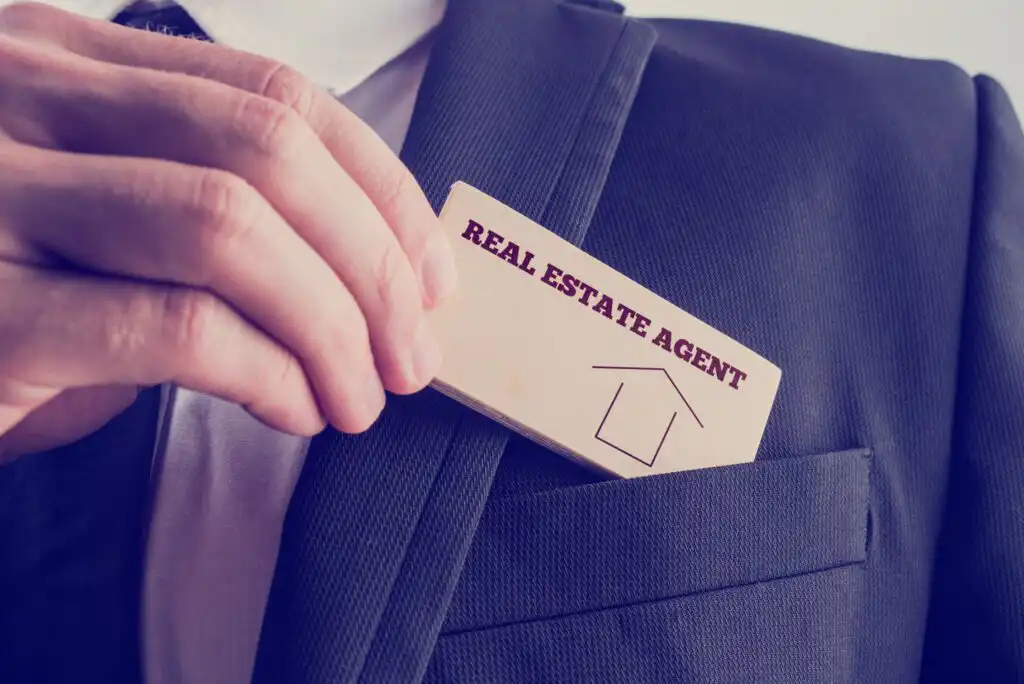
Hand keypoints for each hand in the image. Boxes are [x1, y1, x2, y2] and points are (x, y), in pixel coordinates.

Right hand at [0, 2, 455, 461]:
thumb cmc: (9, 297)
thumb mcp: (106, 217)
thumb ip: (211, 203)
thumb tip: (381, 265)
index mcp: (66, 61)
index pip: (274, 95)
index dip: (381, 188)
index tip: (433, 274)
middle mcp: (19, 99)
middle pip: (267, 149)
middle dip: (374, 262)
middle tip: (412, 353)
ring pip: (229, 226)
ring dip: (332, 325)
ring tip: (359, 397)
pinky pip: (178, 327)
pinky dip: (269, 373)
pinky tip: (294, 411)